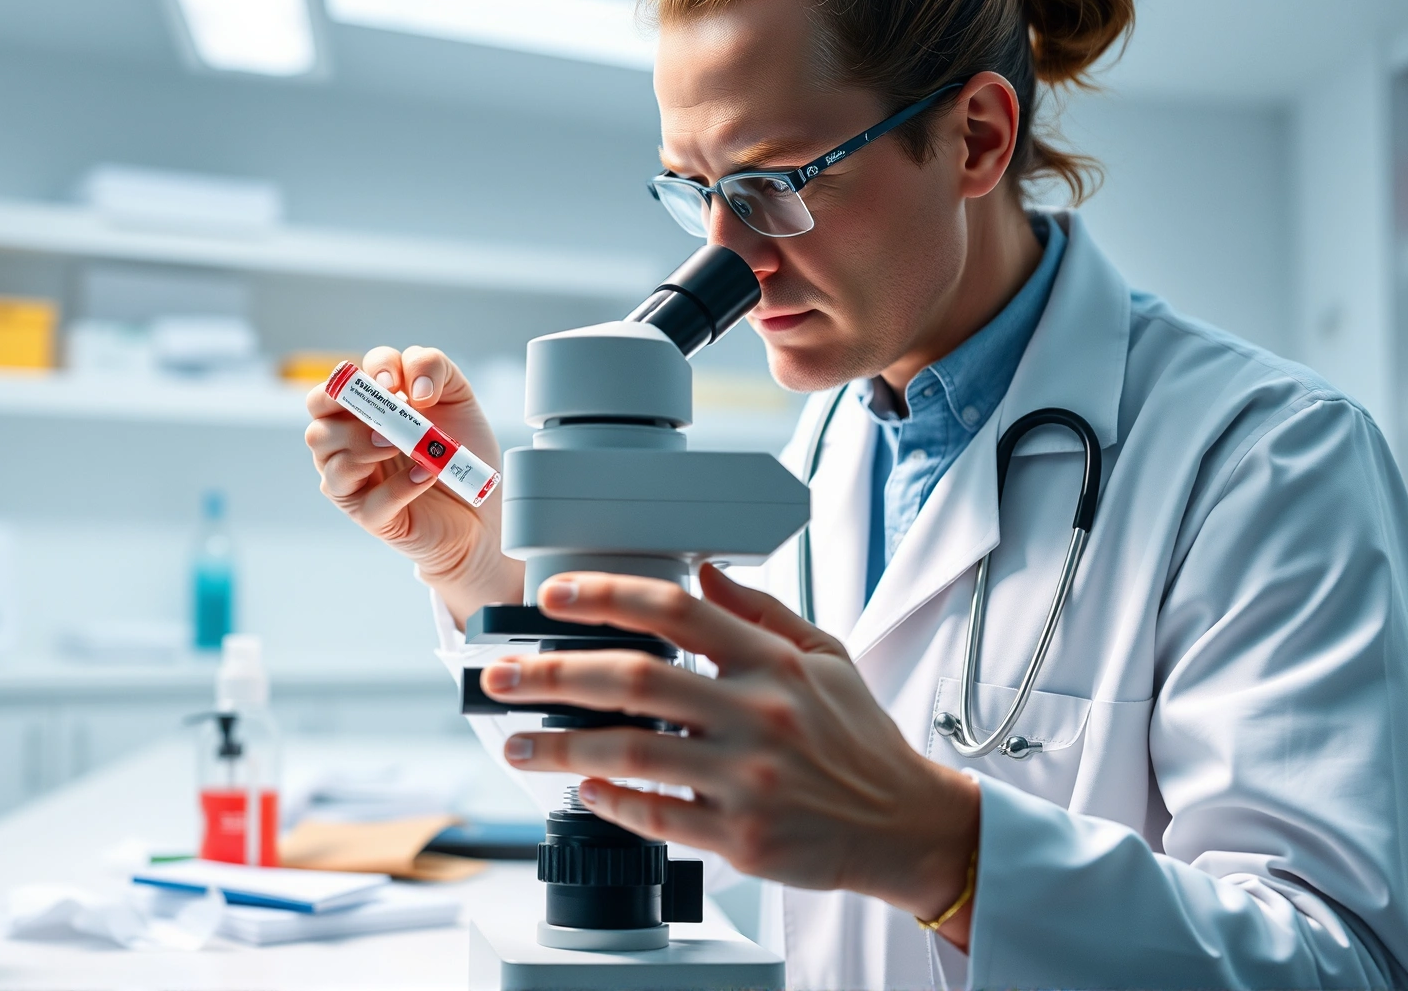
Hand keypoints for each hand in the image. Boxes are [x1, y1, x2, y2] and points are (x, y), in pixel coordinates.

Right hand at [304, 346, 522, 623]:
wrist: (485, 504)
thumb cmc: (462, 447)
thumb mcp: (455, 394)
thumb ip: (432, 367)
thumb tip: (413, 387)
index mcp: (363, 410)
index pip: (337, 385)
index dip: (356, 378)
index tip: (394, 384)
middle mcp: (349, 443)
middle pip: (316, 422)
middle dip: (346, 414)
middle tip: (387, 418)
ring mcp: (354, 482)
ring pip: (330, 461)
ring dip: (366, 448)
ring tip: (408, 447)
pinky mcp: (371, 516)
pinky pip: (369, 502)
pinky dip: (399, 487)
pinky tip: (425, 476)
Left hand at [481, 564, 981, 947]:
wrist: (906, 825)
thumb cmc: (860, 741)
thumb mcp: (826, 657)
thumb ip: (762, 611)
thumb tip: (704, 570)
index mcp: (774, 664)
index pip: (677, 610)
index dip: (606, 595)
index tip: (553, 595)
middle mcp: (758, 715)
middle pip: (635, 678)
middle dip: (552, 673)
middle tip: (501, 675)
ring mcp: (748, 779)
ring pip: (632, 751)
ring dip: (560, 745)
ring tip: (517, 740)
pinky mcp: (743, 838)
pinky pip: (658, 815)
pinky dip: (611, 800)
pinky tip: (581, 788)